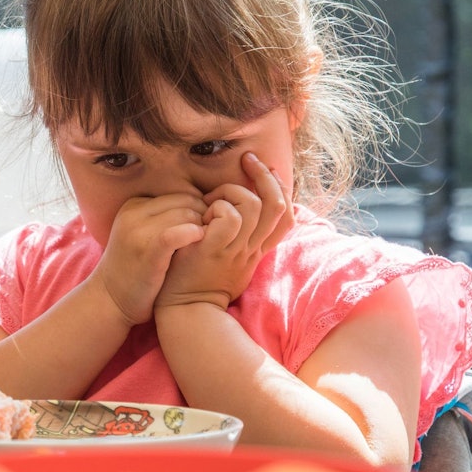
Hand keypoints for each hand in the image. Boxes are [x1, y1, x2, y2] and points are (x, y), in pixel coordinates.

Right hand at [91, 193, 206, 326]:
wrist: (110, 300)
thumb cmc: (134, 270)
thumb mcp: (139, 234)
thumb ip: (162, 218)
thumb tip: (201, 207)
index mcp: (133, 205)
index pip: (178, 195)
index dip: (198, 209)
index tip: (204, 228)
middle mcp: (133, 213)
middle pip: (184, 202)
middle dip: (202, 216)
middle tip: (210, 236)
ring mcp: (138, 231)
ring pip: (185, 214)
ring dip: (202, 227)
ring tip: (205, 244)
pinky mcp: (147, 251)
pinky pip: (176, 233)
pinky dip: (193, 233)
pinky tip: (200, 242)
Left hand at [156, 153, 293, 309]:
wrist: (185, 311)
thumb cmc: (197, 282)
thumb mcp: (227, 261)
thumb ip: (237, 238)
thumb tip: (235, 210)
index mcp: (256, 251)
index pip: (285, 217)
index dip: (282, 189)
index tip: (268, 170)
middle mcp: (251, 249)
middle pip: (276, 205)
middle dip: (263, 176)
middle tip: (247, 160)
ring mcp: (235, 250)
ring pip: (252, 205)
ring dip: (230, 192)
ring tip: (210, 200)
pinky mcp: (215, 250)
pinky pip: (229, 216)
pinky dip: (217, 207)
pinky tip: (202, 216)